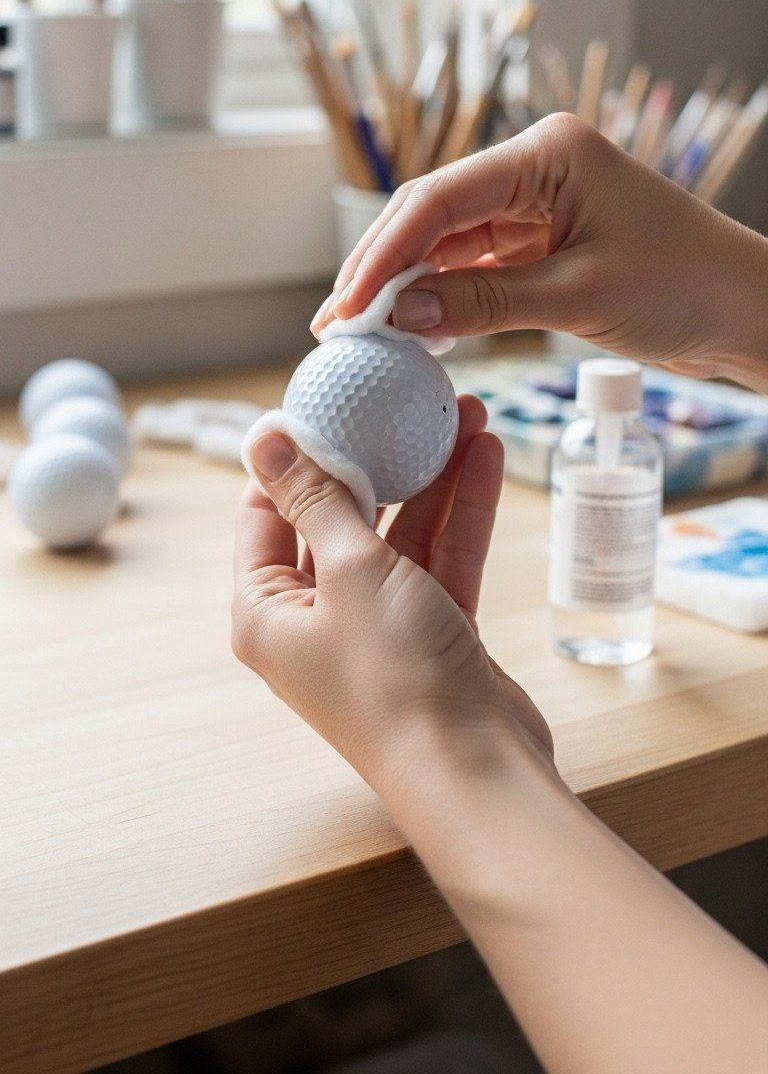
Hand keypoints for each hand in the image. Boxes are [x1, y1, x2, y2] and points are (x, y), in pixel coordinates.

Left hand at [233, 396, 552, 791]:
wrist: (474, 768)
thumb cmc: (395, 679)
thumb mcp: (349, 571)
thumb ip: (317, 498)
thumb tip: (267, 438)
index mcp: (267, 611)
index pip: (265, 513)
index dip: (294, 455)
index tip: (326, 401)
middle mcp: (315, 619)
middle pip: (339, 517)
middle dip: (378, 457)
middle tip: (404, 402)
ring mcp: (377, 627)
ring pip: (400, 534)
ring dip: (431, 477)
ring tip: (465, 413)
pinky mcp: (432, 633)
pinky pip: (441, 559)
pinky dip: (460, 513)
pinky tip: (483, 458)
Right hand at [312, 116, 767, 390]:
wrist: (746, 311)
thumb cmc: (686, 287)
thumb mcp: (579, 297)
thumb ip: (484, 302)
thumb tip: (400, 314)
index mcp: (548, 154)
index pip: (441, 197)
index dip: (384, 253)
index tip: (347, 304)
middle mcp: (536, 168)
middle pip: (433, 213)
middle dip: (384, 267)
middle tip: (338, 322)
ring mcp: (538, 204)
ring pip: (449, 240)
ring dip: (408, 284)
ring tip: (361, 330)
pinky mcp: (544, 240)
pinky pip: (477, 264)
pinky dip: (445, 295)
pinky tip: (413, 325)